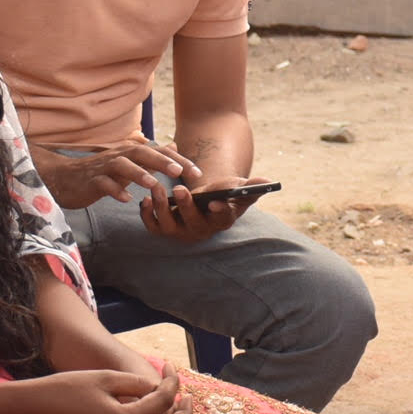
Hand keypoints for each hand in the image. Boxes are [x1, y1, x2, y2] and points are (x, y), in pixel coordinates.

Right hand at [33, 138, 195, 210]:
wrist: (66, 179)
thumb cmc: (102, 172)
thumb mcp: (129, 163)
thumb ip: (151, 156)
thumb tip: (173, 145)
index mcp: (132, 152)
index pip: (159, 152)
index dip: (179, 160)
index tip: (197, 174)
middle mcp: (120, 155)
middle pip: (143, 154)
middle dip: (162, 162)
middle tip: (179, 172)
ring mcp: (104, 167)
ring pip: (123, 166)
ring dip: (138, 174)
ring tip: (153, 185)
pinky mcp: (91, 181)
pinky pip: (103, 184)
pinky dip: (115, 190)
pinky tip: (126, 199)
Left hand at [139, 174, 261, 242]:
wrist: (203, 200)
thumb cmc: (223, 194)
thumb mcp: (237, 188)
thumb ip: (251, 186)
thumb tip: (267, 182)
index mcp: (222, 220)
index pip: (222, 218)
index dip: (219, 211)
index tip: (215, 202)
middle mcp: (202, 230)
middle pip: (194, 223)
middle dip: (186, 206)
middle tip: (181, 188)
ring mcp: (182, 232)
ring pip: (169, 226)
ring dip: (162, 207)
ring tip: (158, 188)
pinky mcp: (165, 229)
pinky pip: (153, 226)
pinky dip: (147, 215)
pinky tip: (145, 199)